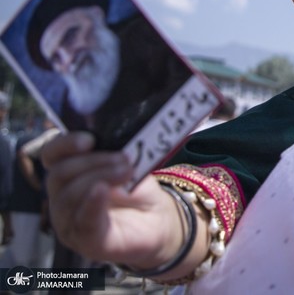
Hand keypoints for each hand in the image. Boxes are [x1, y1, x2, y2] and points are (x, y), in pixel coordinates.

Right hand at [42, 132, 181, 268]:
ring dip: (100, 177)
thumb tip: (116, 136)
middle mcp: (61, 198)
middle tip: (124, 158)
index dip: (65, 145)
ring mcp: (69, 222)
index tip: (89, 139)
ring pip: (69, 196)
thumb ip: (115, 151)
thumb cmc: (135, 189)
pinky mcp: (86, 241)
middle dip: (93, 162)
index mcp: (67, 174)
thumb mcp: (126, 163)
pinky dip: (92, 203)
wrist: (158, 220)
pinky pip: (84, 221)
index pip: (52, 155)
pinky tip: (102, 190)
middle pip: (60, 174)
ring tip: (127, 172)